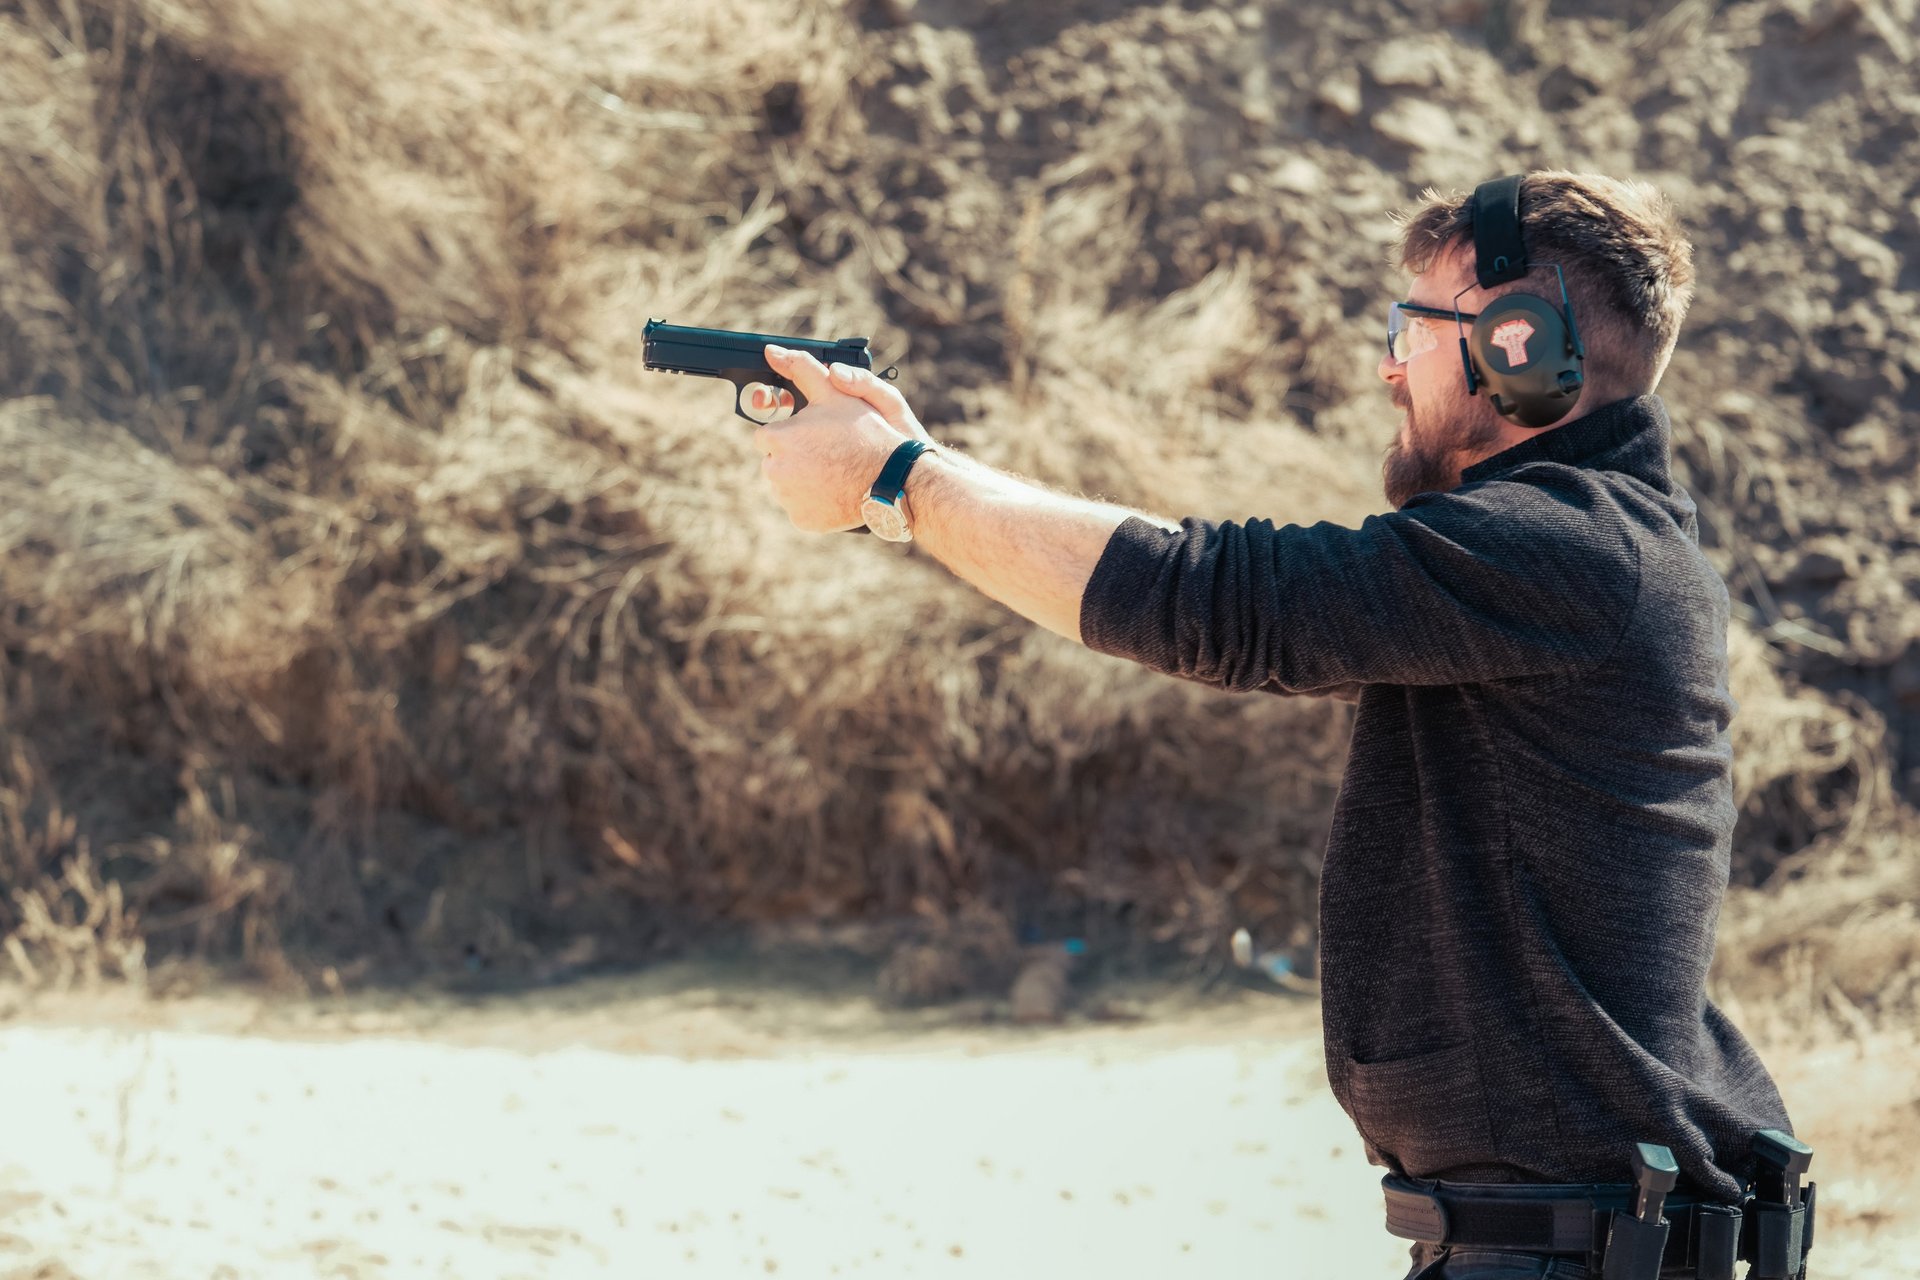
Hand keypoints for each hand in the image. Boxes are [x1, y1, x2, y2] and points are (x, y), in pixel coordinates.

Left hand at [752, 344, 932, 532]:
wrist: (892, 478)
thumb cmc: (864, 432)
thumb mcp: (834, 393)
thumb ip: (800, 368)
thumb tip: (772, 351)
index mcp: (776, 439)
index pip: (767, 435)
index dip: (791, 433)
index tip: (812, 435)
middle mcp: (774, 471)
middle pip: (775, 461)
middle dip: (795, 456)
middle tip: (827, 453)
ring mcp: (787, 499)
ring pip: (787, 486)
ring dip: (803, 479)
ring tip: (833, 471)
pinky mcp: (802, 520)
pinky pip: (800, 509)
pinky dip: (813, 503)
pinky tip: (834, 492)